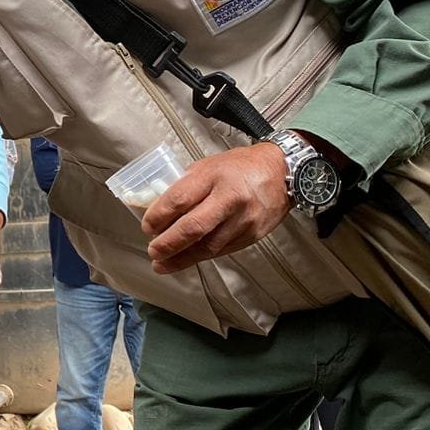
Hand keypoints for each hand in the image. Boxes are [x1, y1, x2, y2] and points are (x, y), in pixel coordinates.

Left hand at [140, 143, 289, 273]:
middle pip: (193, 227)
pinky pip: (223, 250)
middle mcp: (230, 198)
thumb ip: (186, 186)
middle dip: (168, 244)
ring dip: (182, 258)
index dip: (158, 216)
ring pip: (209, 246)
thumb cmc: (240, 166)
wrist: (282, 172)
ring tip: (163, 263)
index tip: (147, 227)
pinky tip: (188, 259)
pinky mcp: (253, 235)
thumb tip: (159, 208)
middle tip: (153, 251)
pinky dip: (202, 256)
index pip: (179, 199)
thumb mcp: (208, 166)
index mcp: (214, 175)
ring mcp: (244, 219)